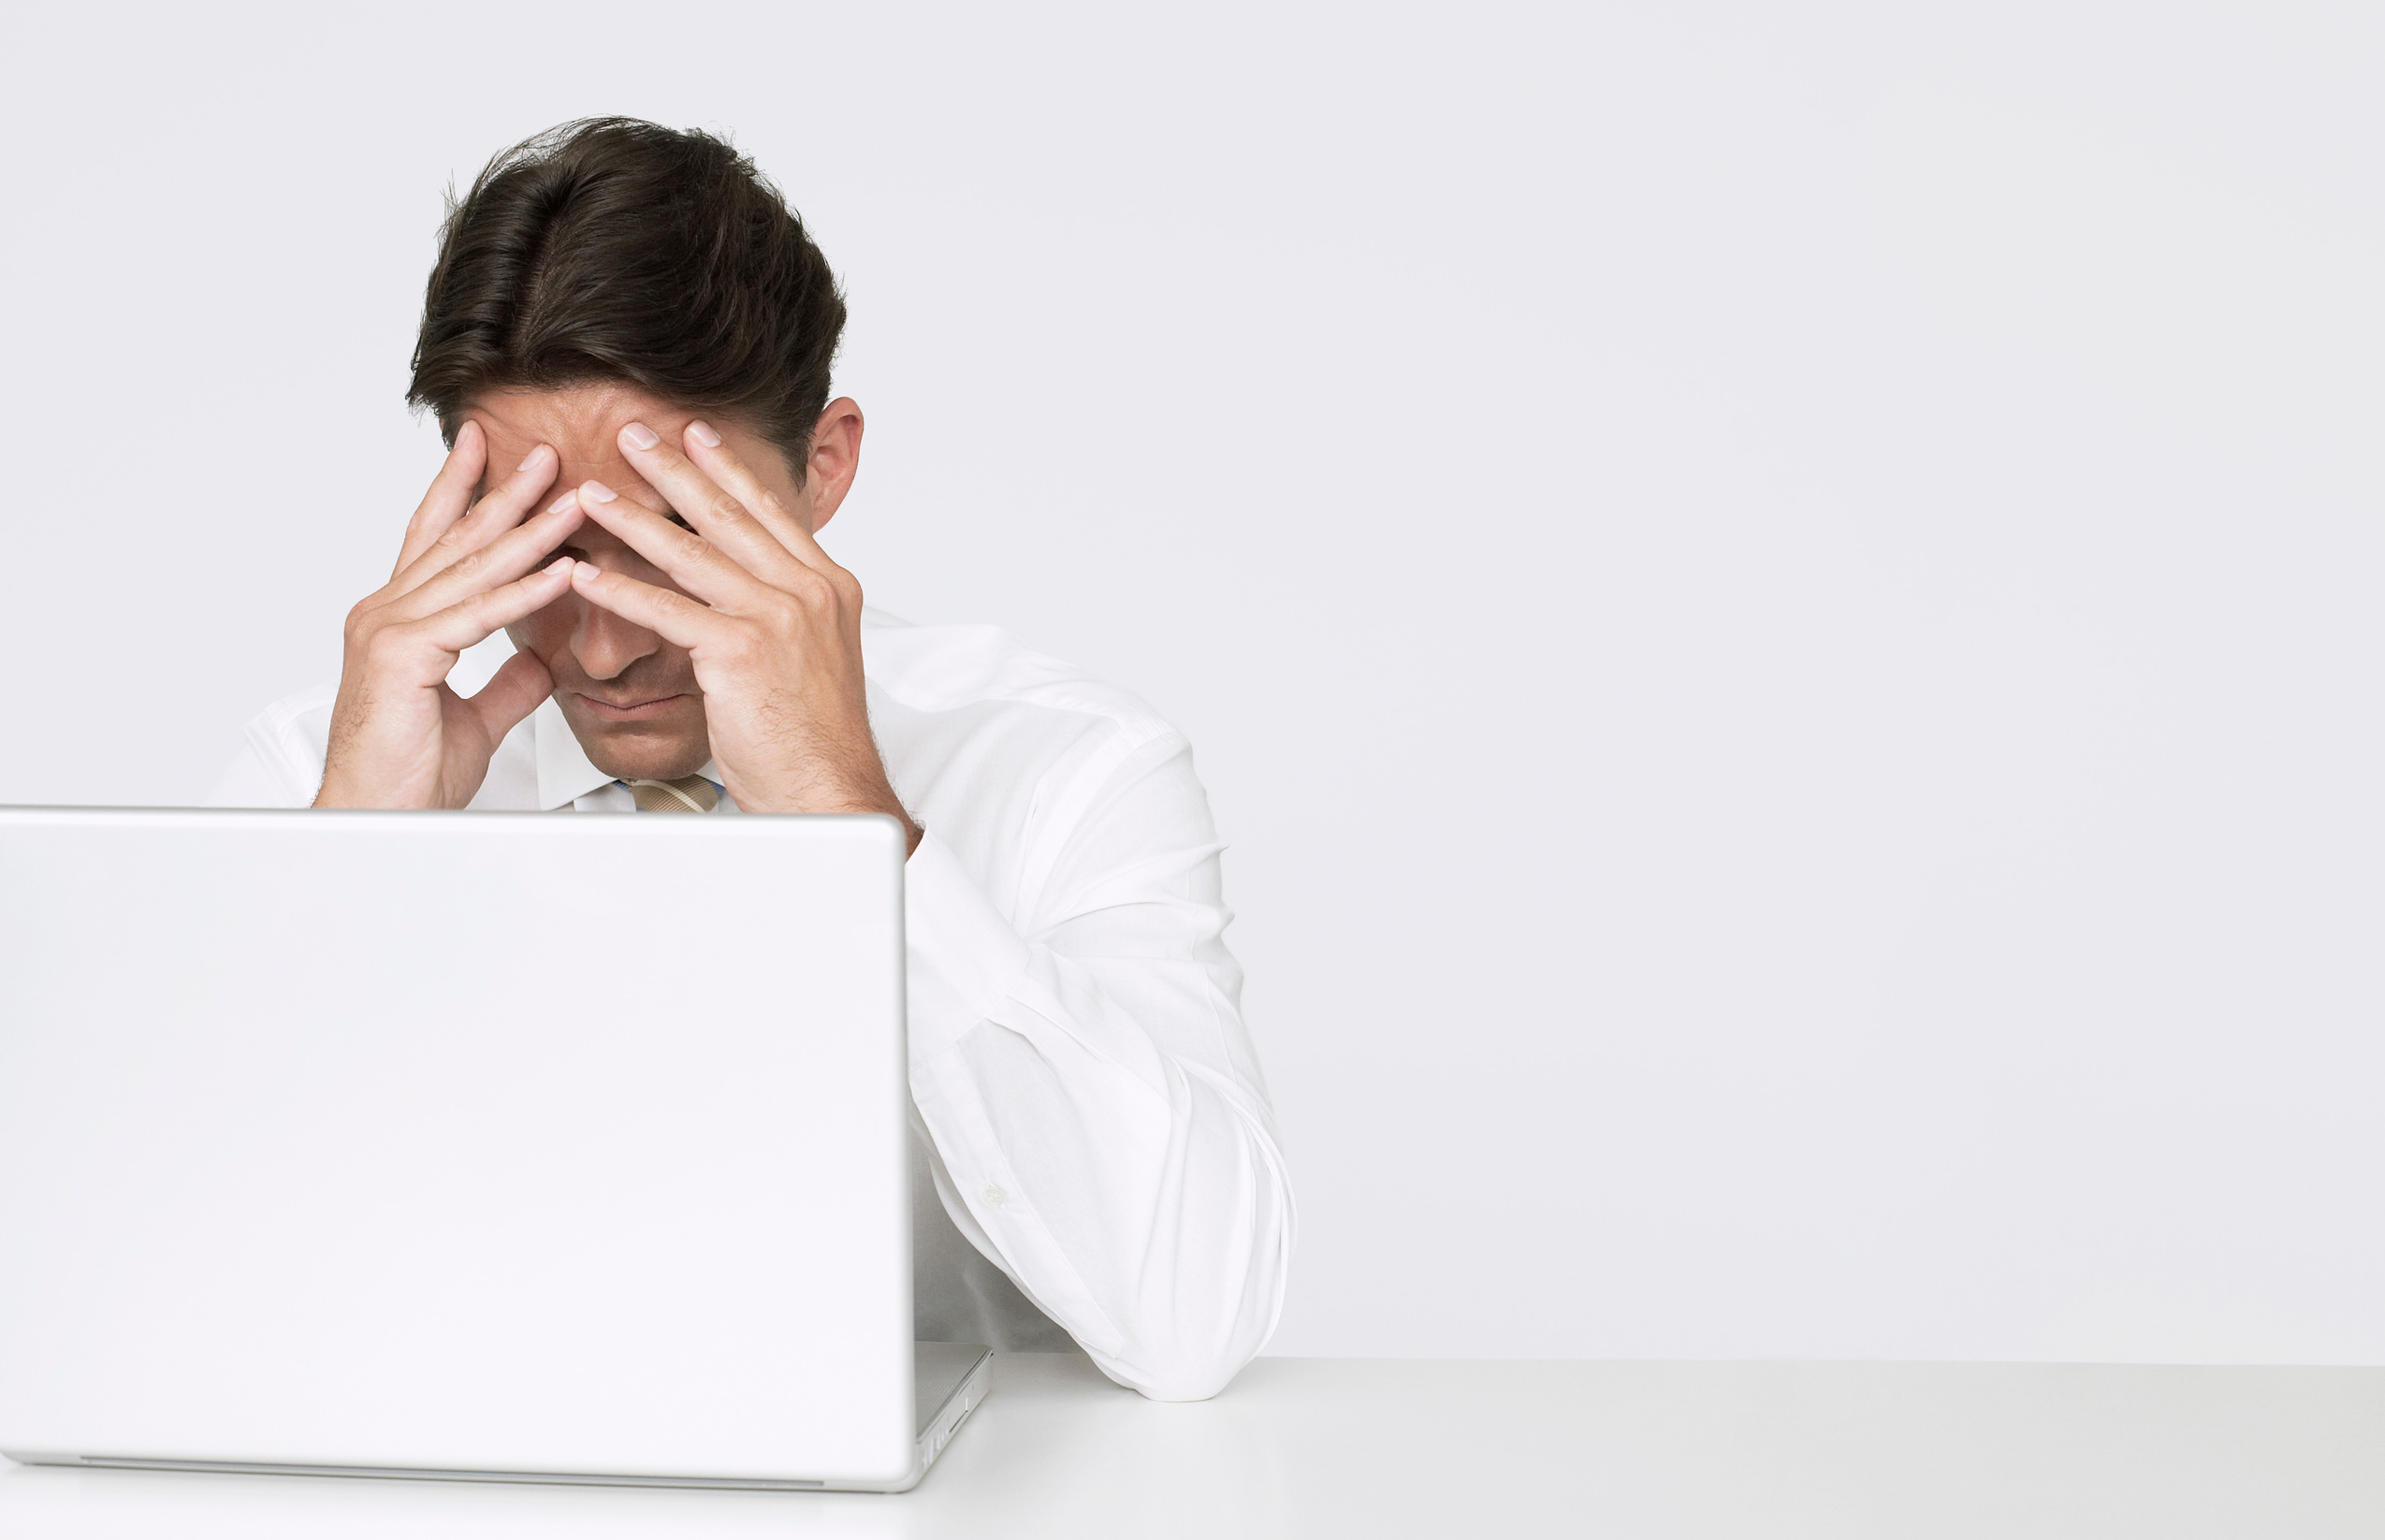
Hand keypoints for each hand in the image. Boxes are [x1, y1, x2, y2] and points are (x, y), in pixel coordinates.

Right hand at [315, 422, 584, 808]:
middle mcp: (386, 613)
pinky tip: (562, 570)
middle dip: (504, 493)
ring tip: (572, 499)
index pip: (434, 540)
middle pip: (456, 540)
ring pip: (472, 570)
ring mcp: (389, 629)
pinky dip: (525, 592)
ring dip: (529, 532)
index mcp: (397, 619)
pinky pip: (478, 615)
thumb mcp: (474, 716)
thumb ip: (506, 683)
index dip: (462, 491)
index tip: (485, 450)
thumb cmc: (408, 773)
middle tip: (547, 455)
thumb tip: (540, 663)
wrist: (376, 815)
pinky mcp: (403, 654)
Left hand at [565, 419, 919, 845]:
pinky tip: (586, 576)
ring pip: (692, 553)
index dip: (727, 469)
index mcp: (828, 586)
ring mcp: (778, 617)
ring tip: (591, 494)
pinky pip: (668, 611)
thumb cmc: (817, 738)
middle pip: (729, 515)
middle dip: (674, 469)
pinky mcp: (742, 651)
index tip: (694, 436)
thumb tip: (745, 590)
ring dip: (633, 519)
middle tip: (633, 435)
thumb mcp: (813, 655)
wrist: (832, 790)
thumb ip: (785, 611)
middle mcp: (807, 591)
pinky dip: (621, 591)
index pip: (768, 511)